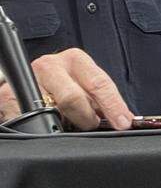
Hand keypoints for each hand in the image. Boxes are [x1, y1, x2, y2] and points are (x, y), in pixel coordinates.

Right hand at [0, 48, 133, 130]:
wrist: (24, 82)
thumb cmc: (62, 84)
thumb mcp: (82, 83)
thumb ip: (99, 99)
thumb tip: (122, 119)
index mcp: (75, 60)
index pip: (99, 83)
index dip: (113, 105)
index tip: (123, 122)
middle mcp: (50, 66)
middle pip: (72, 98)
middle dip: (86, 118)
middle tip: (89, 125)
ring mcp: (28, 81)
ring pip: (52, 112)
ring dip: (64, 123)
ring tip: (68, 122)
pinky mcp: (8, 97)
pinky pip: (31, 120)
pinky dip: (43, 127)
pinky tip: (47, 123)